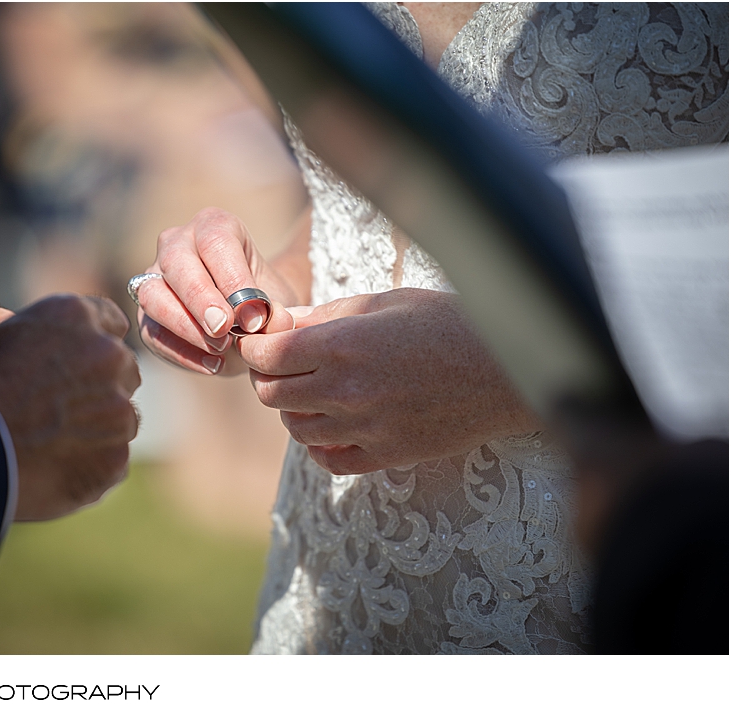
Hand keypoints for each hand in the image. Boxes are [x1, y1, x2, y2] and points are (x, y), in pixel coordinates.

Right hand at [0, 295, 140, 520]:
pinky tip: (52, 471)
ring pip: (121, 418)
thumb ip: (44, 337)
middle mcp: (107, 355)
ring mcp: (117, 408)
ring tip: (49, 445)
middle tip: (58, 411)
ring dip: (98, 428)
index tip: (74, 366)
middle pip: (121, 370)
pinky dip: (90, 467)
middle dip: (99, 387)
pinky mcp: (115, 456)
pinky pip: (112, 460)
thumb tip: (55, 351)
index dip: (89, 347)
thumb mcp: (1, 339)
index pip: (110, 322)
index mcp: (75, 315)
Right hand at [135, 207, 298, 376]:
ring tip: (220, 349)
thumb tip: (265, 323)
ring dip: (185, 326)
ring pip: (153, 295)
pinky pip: (153, 333)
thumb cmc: (264, 303)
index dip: (233, 279)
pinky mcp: (146, 315)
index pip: (215, 241)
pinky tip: (213, 366)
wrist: (251, 322)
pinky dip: (182, 353)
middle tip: (224, 331)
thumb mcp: (280, 304)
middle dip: (200, 299)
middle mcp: (177, 243)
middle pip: (176, 261)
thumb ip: (276, 314)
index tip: (253, 317)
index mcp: (214, 226)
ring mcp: (155, 278)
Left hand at [236, 288, 540, 474]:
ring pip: (296, 429)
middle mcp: (347, 389)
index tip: (258, 341)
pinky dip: (319, 445)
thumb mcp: (384, 302)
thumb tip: (281, 323)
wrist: (509, 368)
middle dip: (266, 377)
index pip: (267, 355)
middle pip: (273, 395)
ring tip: (309, 391)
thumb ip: (325, 316)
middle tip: (278, 365)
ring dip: (292, 409)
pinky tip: (330, 426)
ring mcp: (367, 427)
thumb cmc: (449, 322)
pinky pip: (330, 460)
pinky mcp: (388, 455)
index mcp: (342, 344)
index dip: (253, 347)